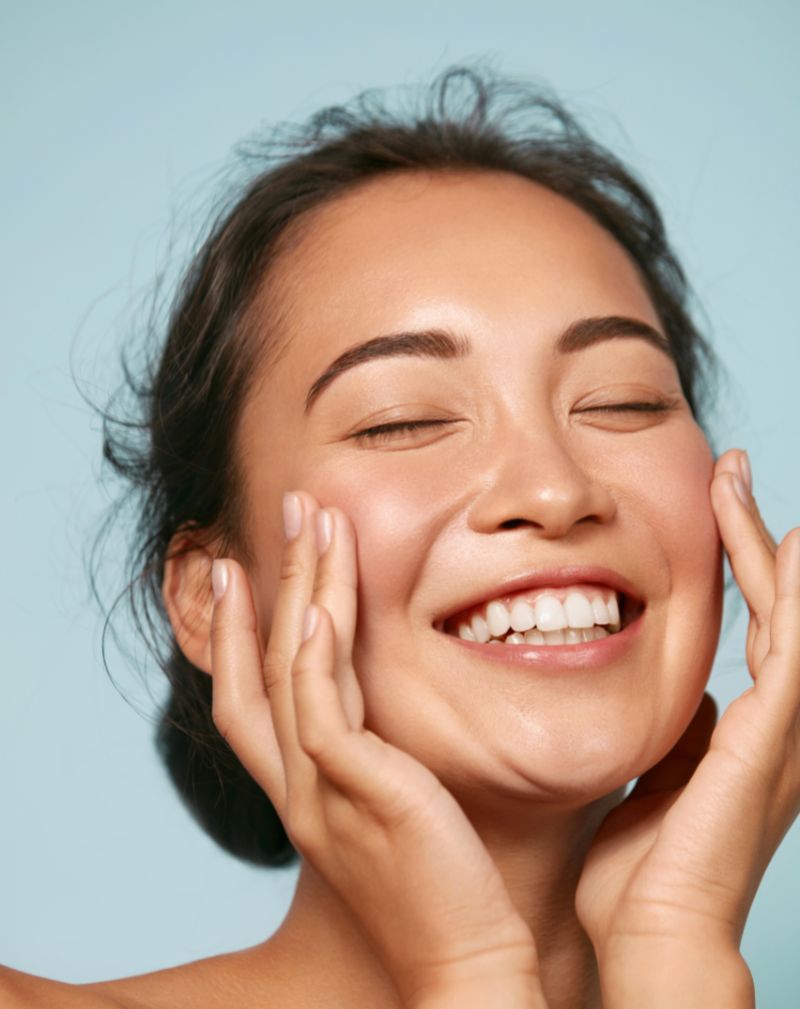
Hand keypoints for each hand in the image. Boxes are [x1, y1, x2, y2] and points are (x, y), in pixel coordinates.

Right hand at [208, 491, 540, 1006]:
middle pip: (264, 666)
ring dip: (300, 589)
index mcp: (306, 789)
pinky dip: (315, 656)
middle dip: (271, 582)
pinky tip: (323, 607)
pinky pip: (321, 714)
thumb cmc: (447, 888)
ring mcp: (319, 793)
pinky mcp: (357, 796)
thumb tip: (409, 707)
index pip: (251, 698)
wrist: (464, 966)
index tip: (242, 570)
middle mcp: (297, 787)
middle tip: (288, 511)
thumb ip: (387, 757)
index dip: (239, 632)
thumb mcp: (401, 808)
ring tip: (313, 521)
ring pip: (291, 672)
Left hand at [575, 449, 799, 968]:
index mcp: (741, 729)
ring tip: (736, 476)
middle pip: (771, 604)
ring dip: (761, 540)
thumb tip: (690, 700)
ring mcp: (779, 725)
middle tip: (727, 470)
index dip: (733, 568)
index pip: (746, 627)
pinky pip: (791, 642)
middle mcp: (771, 720)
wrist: (655, 935)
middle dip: (751, 535)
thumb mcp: (657, 783)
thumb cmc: (645, 873)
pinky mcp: (772, 732)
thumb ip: (678, 740)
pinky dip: (791, 587)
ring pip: (785, 608)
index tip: (709, 512)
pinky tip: (789, 536)